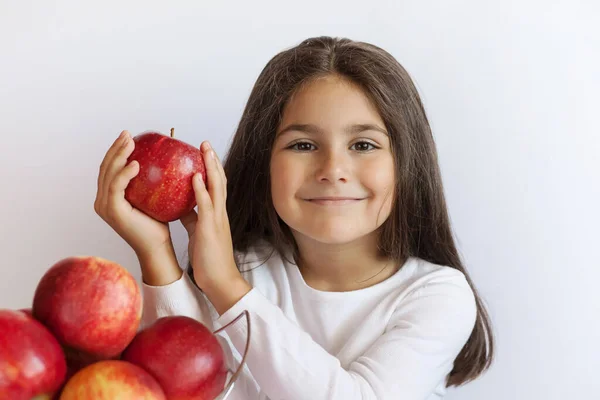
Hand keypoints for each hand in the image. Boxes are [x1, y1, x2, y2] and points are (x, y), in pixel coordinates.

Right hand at [94, 130, 172, 257]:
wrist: (158, 246)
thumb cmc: (158, 223)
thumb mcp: (153, 197)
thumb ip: (149, 180)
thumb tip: (161, 157)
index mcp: (109, 197)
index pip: (109, 168)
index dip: (116, 150)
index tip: (129, 135)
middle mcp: (102, 201)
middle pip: (105, 167)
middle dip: (115, 148)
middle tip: (128, 134)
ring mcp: (105, 206)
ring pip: (108, 174)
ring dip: (119, 155)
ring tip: (130, 142)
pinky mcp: (112, 211)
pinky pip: (117, 187)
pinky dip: (124, 174)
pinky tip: (135, 163)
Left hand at [180, 141, 250, 312]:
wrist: (221, 280)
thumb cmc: (209, 260)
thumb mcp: (198, 234)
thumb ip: (192, 219)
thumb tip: (181, 207)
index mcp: (216, 214)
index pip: (215, 186)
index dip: (210, 168)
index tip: (203, 153)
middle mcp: (219, 212)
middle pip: (219, 180)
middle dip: (212, 161)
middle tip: (205, 143)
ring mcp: (217, 219)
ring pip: (216, 187)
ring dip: (211, 167)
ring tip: (204, 149)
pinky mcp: (211, 228)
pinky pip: (206, 205)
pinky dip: (202, 189)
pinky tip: (196, 176)